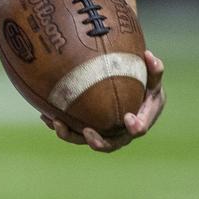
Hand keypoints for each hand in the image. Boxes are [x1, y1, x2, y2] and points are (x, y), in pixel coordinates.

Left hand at [42, 50, 164, 152]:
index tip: (129, 119)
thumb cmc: (144, 83)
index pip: (139, 128)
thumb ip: (154, 69)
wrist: (130, 92)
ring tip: (57, 123)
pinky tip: (45, 116)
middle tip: (88, 133)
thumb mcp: (151, 76)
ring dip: (70, 135)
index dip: (135, 126)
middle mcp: (121, 132)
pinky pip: (72, 130)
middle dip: (99, 142)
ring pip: (85, 140)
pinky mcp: (87, 128)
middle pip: (110, 143)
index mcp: (140, 121)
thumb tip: (149, 55)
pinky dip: (59, 125)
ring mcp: (103, 133)